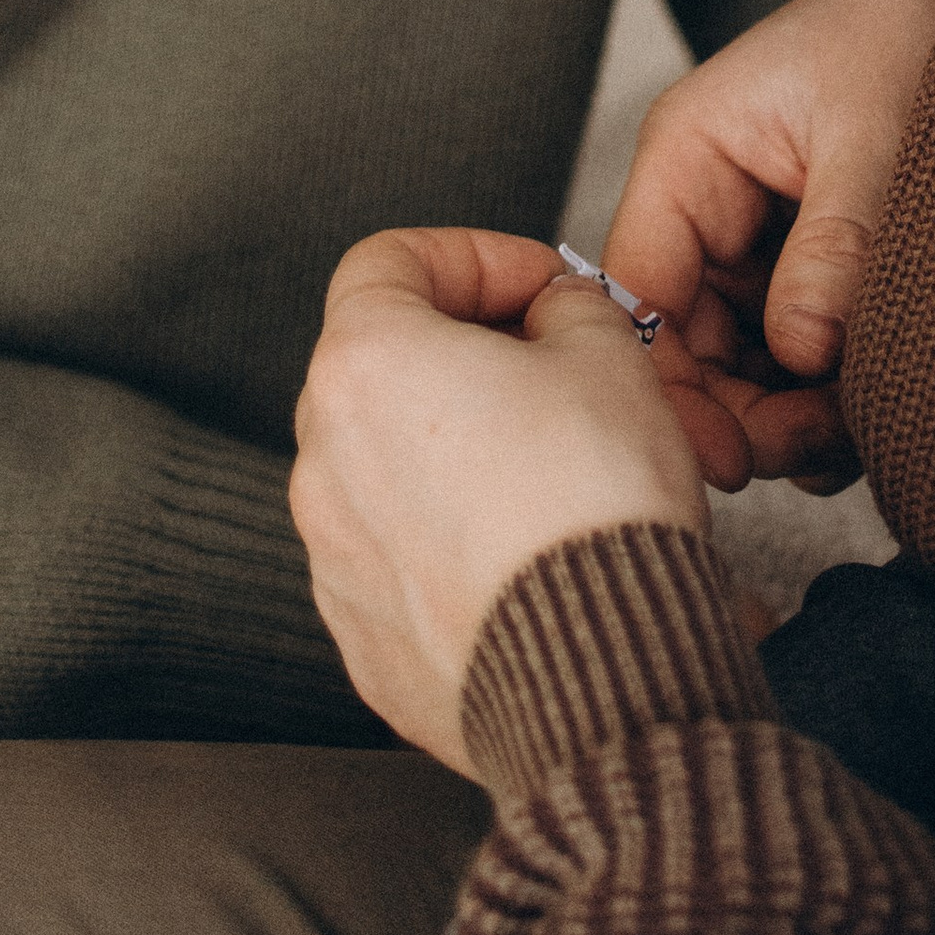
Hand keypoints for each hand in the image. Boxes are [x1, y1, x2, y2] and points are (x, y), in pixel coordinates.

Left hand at [292, 227, 712, 769]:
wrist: (601, 676)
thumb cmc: (594, 511)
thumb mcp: (610, 352)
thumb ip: (569, 307)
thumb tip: (555, 316)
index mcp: (366, 366)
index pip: (390, 261)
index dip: (477, 258)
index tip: (539, 288)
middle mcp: (324, 462)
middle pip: (383, 368)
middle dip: (470, 356)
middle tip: (554, 371)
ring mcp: (334, 561)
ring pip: (389, 470)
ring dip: (458, 451)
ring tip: (551, 471)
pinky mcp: (364, 643)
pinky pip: (401, 563)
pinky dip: (452, 543)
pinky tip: (531, 554)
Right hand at [606, 0, 934, 488]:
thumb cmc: (915, 24)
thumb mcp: (875, 135)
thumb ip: (837, 246)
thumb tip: (805, 354)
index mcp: (689, 153)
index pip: (639, 295)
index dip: (673, 388)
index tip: (736, 459)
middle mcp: (708, 201)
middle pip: (686, 344)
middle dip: (745, 410)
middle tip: (819, 452)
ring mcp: (759, 235)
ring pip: (743, 358)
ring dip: (790, 409)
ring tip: (855, 430)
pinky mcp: (812, 259)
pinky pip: (797, 345)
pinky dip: (826, 387)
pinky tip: (869, 405)